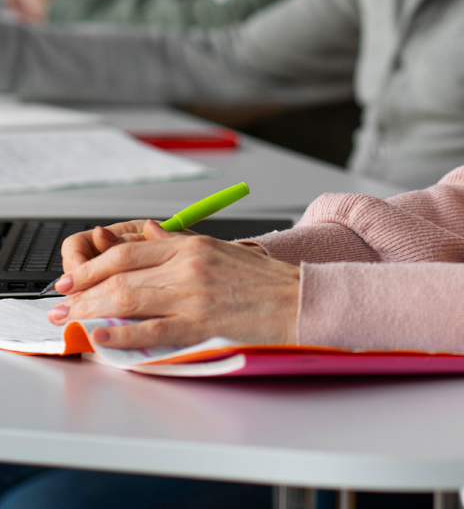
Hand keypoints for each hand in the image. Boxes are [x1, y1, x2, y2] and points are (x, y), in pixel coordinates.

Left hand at [48, 220, 297, 348]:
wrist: (297, 299)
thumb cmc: (262, 279)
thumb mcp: (220, 249)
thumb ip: (179, 241)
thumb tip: (145, 231)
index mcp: (193, 245)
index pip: (129, 251)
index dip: (92, 265)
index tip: (71, 279)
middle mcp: (189, 266)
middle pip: (121, 275)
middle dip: (82, 291)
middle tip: (60, 304)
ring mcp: (193, 295)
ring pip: (128, 300)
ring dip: (91, 311)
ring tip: (71, 321)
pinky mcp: (200, 324)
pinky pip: (150, 330)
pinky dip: (120, 335)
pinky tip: (100, 338)